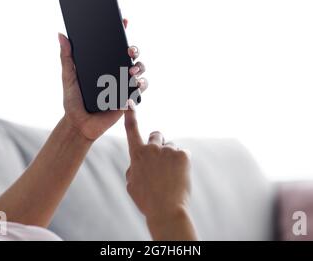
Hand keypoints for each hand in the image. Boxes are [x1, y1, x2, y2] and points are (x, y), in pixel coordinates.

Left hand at [58, 19, 147, 140]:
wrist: (79, 124)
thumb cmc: (73, 101)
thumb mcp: (68, 77)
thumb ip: (66, 57)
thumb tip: (61, 35)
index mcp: (103, 64)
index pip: (114, 45)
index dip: (120, 31)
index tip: (122, 20)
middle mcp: (116, 72)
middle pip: (132, 55)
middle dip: (135, 49)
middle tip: (129, 50)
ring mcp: (124, 85)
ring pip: (140, 71)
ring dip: (140, 67)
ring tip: (132, 70)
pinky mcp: (129, 99)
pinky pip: (139, 90)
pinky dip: (139, 87)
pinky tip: (133, 86)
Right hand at [124, 100, 192, 227]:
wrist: (166, 210)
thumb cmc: (147, 200)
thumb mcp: (131, 183)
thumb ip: (134, 167)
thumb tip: (139, 161)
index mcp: (137, 154)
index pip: (132, 129)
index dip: (130, 115)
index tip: (129, 102)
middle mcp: (151, 148)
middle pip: (156, 135)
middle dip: (158, 143)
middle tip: (161, 159)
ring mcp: (168, 150)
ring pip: (171, 147)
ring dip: (171, 156)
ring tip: (171, 176)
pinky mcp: (183, 154)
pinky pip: (183, 153)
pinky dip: (183, 163)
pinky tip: (179, 177)